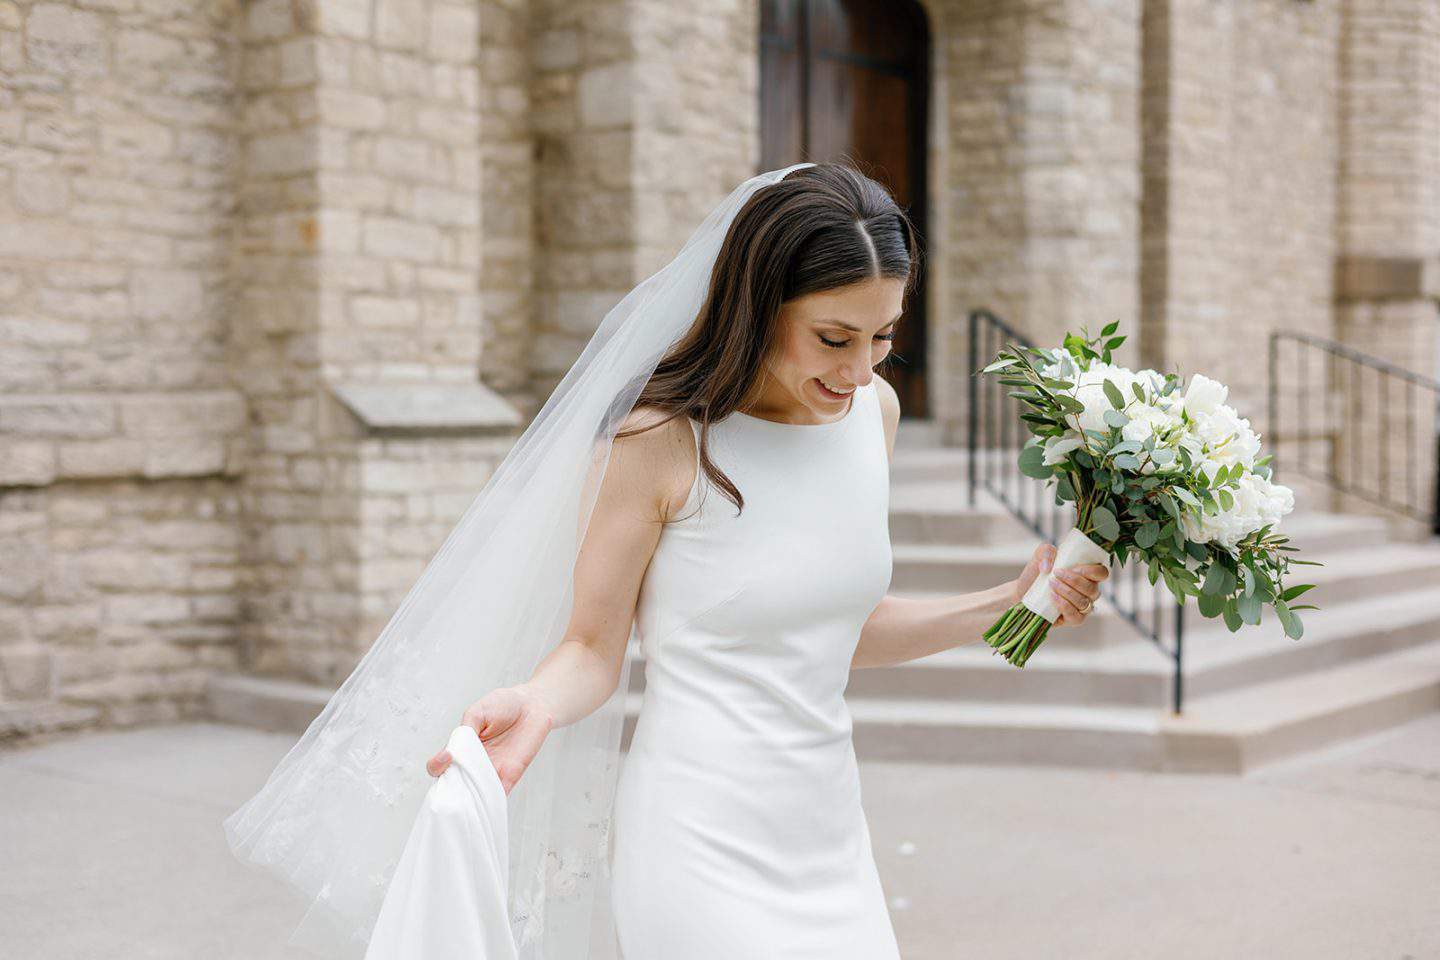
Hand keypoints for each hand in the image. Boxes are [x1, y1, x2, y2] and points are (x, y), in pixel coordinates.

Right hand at [425, 685, 554, 795]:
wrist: (533, 705)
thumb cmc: (505, 705)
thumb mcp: (478, 710)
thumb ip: (466, 728)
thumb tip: (455, 748)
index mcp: (462, 747)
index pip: (441, 765)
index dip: (437, 765)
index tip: (447, 756)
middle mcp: (473, 763)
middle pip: (453, 784)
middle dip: (449, 788)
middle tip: (455, 779)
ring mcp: (490, 771)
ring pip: (473, 794)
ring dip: (467, 798)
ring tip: (466, 795)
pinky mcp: (509, 777)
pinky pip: (497, 795)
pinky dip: (490, 801)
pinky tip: (485, 802)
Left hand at [1012, 542, 1108, 627]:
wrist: (1023, 591)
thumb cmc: (1037, 573)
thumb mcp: (1040, 556)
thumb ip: (1046, 551)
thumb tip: (1048, 566)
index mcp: (1087, 574)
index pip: (1102, 573)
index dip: (1091, 571)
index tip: (1073, 567)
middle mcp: (1089, 592)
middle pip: (1092, 589)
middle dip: (1074, 580)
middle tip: (1056, 574)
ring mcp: (1082, 607)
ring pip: (1084, 602)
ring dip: (1067, 591)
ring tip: (1051, 584)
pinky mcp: (1073, 619)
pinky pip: (1076, 617)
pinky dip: (1064, 605)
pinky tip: (1053, 597)